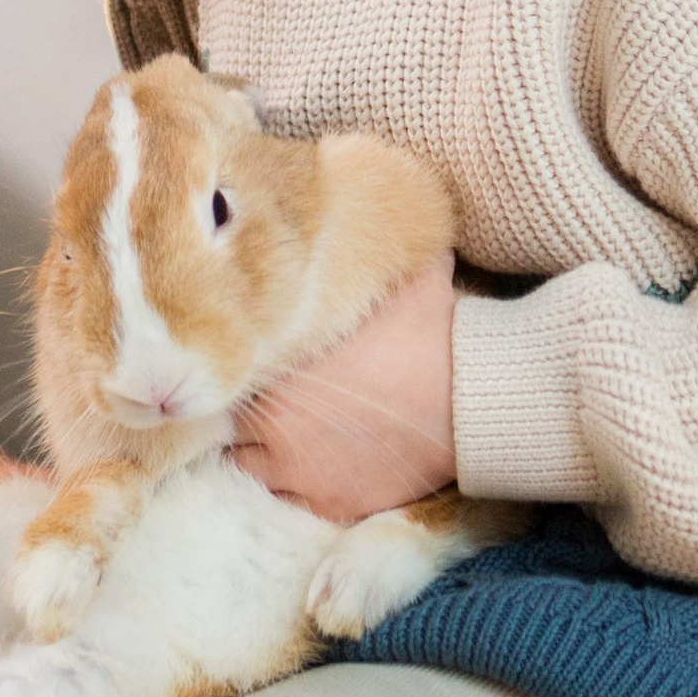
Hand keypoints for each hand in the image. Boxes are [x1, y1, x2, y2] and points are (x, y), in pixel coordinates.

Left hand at [230, 255, 458, 521]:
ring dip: (264, 452)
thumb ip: (372, 250)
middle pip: (230, 424)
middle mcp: (273, 425)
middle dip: (247, 411)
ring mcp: (299, 472)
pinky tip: (317, 464)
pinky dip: (298, 487)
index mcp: (276, 367)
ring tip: (290, 433)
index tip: (252, 362)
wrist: (471, 403)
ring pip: (251, 467)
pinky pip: (292, 501)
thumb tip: (375, 193)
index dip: (239, 367)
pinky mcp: (331, 503)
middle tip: (271, 397)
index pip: (226, 373)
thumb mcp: (398, 274)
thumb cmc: (431, 333)